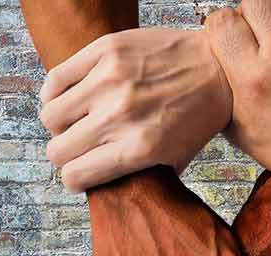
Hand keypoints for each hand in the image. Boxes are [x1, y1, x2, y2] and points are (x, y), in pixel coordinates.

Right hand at [40, 28, 232, 191]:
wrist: (220, 67)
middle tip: (80, 146)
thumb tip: (97, 189)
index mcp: (138, 149)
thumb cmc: (197, 116)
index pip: (75, 176)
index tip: (80, 173)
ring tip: (78, 119)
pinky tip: (72, 95)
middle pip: (57, 150)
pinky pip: (56, 79)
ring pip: (50, 116)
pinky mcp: (106, 51)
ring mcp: (111, 80)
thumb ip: (136, 178)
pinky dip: (55, 92)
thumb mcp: (174, 159)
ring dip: (61, 123)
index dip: (75, 178)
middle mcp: (121, 116)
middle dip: (66, 154)